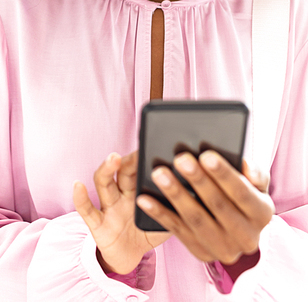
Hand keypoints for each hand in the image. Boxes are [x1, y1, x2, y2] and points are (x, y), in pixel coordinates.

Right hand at [73, 151, 170, 274]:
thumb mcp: (164, 221)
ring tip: (114, 158)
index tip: (154, 145)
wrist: (129, 258)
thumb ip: (175, 207)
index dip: (143, 157)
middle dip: (129, 159)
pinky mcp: (97, 224)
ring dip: (108, 169)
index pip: (139, 168)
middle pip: (123, 171)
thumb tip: (196, 191)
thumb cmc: (146, 233)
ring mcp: (107, 207)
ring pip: (104, 183)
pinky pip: (86, 210)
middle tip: (139, 151)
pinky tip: (78, 186)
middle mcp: (121, 194)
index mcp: (137, 190)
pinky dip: (80, 198)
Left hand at [136, 151, 273, 265]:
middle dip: (198, 180)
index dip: (224, 174)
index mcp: (262, 214)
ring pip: (196, 220)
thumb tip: (244, 163)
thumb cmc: (245, 192)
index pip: (242, 193)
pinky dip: (160, 214)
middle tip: (179, 158)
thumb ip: (253, 171)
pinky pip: (178, 231)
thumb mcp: (256, 181)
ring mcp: (224, 249)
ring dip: (176, 195)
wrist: (239, 226)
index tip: (206, 154)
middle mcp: (247, 238)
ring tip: (159, 173)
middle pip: (218, 206)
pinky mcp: (202, 253)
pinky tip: (144, 199)